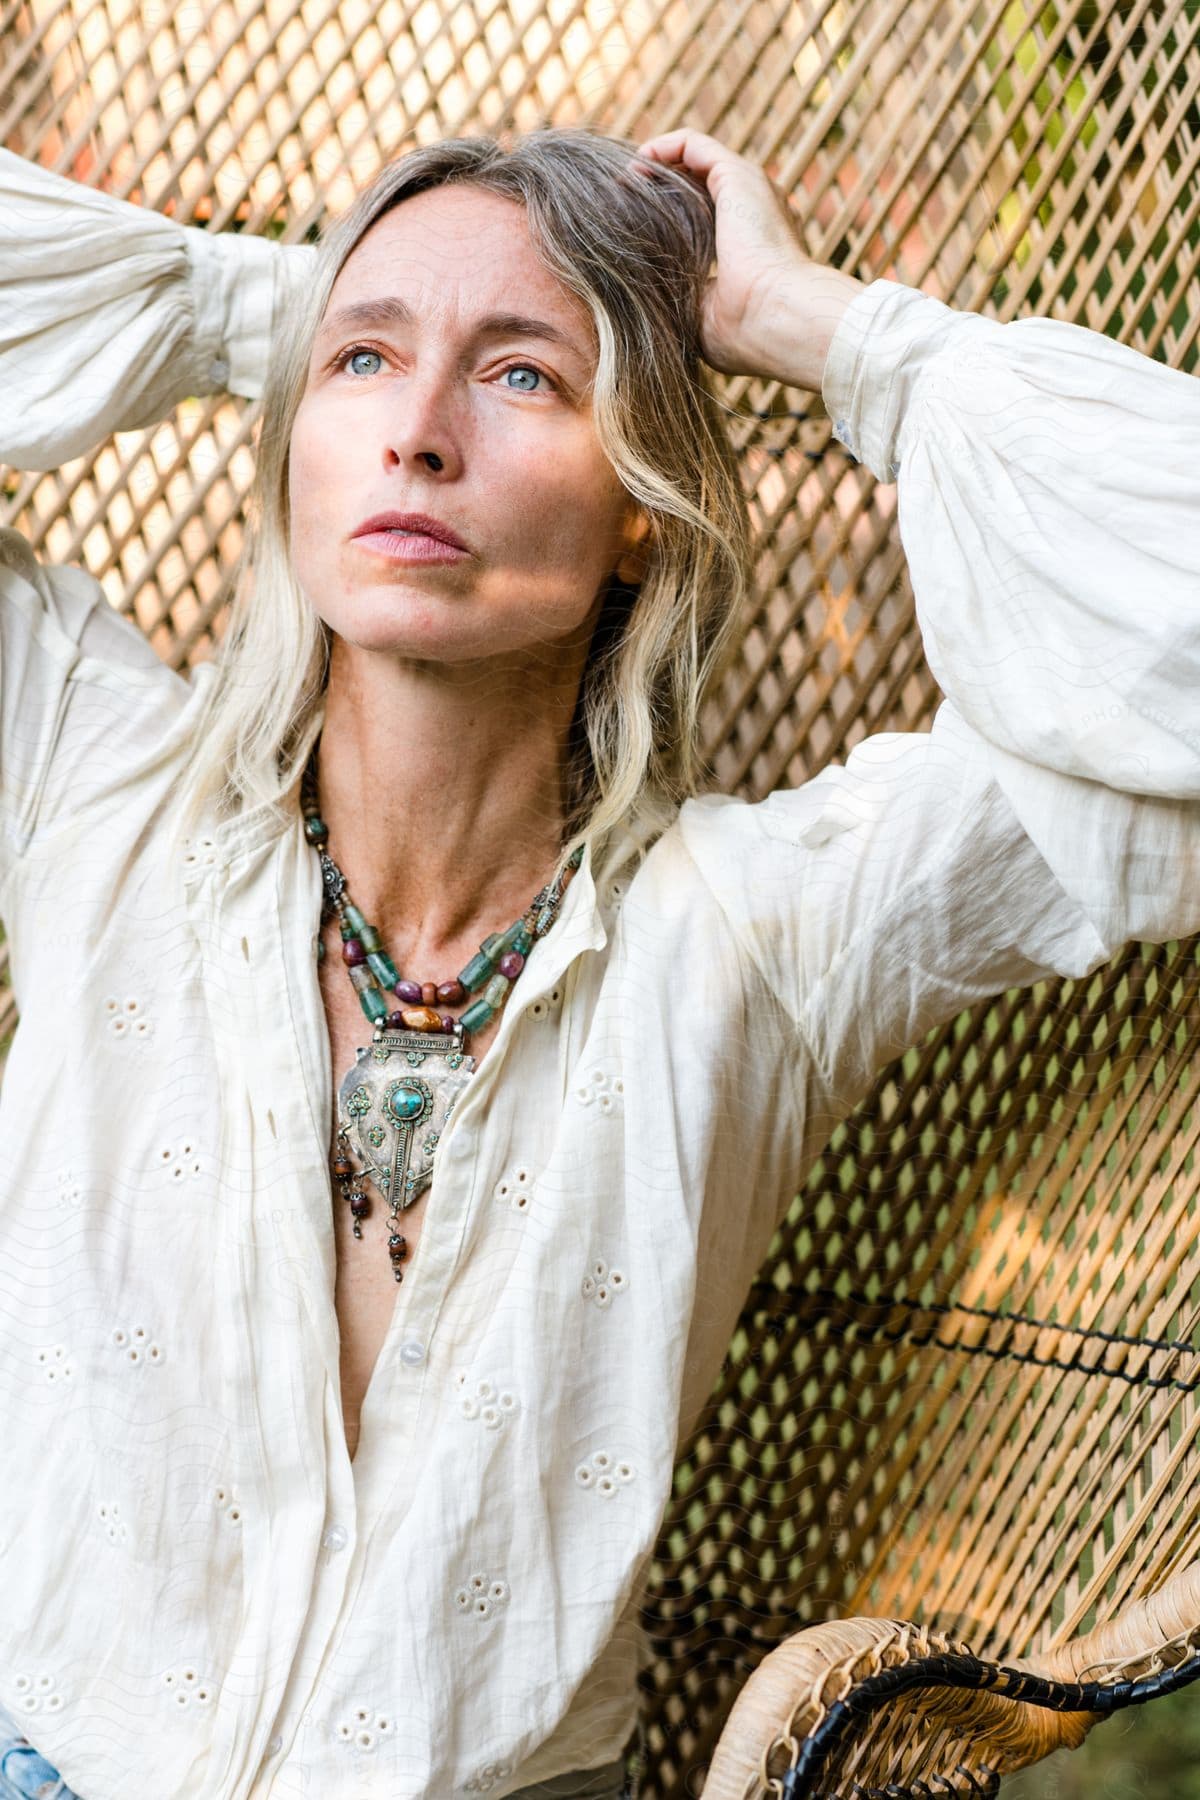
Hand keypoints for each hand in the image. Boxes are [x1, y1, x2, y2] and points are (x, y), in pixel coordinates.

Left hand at [634, 127, 864, 391]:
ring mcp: (749, 190)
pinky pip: (693, 144)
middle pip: (704, 185)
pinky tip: (637, 166)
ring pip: (698, 160)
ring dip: (660, 166)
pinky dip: (663, 148)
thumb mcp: (705, 318)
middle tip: (628, 202)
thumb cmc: (746, 331)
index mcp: (753, 246)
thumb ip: (685, 299)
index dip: (676, 221)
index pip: (712, 220)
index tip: (641, 229)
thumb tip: (654, 298)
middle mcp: (756, 211)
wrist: (778, 317)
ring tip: (629, 181)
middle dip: (665, 188)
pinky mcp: (736, 175)